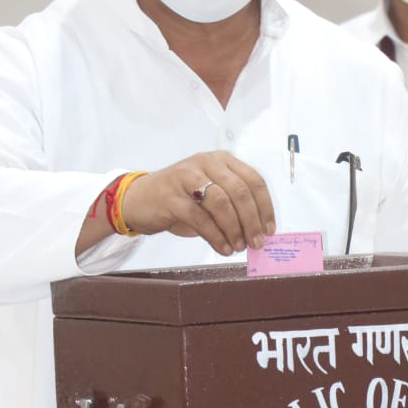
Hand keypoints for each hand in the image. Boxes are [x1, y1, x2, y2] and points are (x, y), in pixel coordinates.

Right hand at [120, 152, 274, 256]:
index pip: (253, 180)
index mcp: (221, 160)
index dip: (265, 206)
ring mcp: (186, 177)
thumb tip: (258, 231)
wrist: (138, 199)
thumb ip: (233, 204)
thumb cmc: (180, 198)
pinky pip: (200, 218)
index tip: (270, 229)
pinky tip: (223, 248)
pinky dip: (216, 236)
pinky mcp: (171, 196)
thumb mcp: (209, 192)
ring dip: (235, 229)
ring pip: (221, 204)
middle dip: (252, 220)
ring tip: (238, 247)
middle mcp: (205, 163)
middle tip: (256, 242)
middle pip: (239, 191)